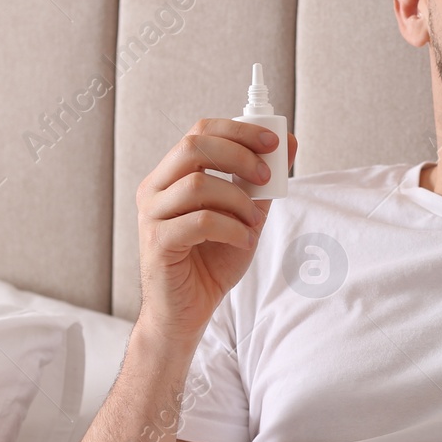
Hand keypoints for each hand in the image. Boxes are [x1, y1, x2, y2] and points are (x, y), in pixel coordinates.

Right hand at [134, 119, 297, 344]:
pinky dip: (231, 228)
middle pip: (193, 146)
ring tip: (252, 222)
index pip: (200, 131)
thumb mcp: (245, 214)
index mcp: (171, 175)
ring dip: (238, 200)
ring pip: (197, 183)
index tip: (273, 142)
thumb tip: (290, 142)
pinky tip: (243, 241)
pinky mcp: (157, 242)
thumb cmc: (212, 259)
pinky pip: (200, 221)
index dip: (238, 130)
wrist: (188, 310)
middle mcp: (155, 189)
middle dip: (238, 155)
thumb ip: (262, 181)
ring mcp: (151, 215)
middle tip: (267, 177)